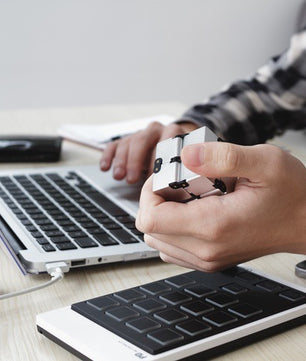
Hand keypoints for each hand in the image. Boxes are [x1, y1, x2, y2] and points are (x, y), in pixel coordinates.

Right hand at [100, 121, 197, 183]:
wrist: (175, 149)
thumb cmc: (182, 161)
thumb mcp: (189, 163)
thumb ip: (191, 166)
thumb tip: (189, 173)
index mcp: (174, 133)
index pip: (165, 141)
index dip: (158, 158)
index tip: (153, 175)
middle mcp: (156, 131)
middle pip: (142, 140)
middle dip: (135, 161)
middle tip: (132, 178)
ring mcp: (140, 135)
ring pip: (128, 143)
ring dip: (121, 161)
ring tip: (119, 177)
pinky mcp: (127, 140)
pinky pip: (115, 145)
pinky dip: (108, 156)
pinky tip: (105, 167)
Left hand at [136, 142, 305, 271]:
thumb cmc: (291, 193)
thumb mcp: (264, 162)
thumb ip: (222, 156)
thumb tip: (185, 155)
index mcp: (212, 226)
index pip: (150, 218)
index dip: (148, 192)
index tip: (165, 176)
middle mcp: (206, 250)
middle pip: (150, 230)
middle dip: (156, 201)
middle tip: (179, 183)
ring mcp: (207, 259)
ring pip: (158, 240)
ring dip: (164, 215)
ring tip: (188, 196)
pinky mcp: (210, 260)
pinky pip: (173, 248)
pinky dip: (173, 228)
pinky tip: (193, 210)